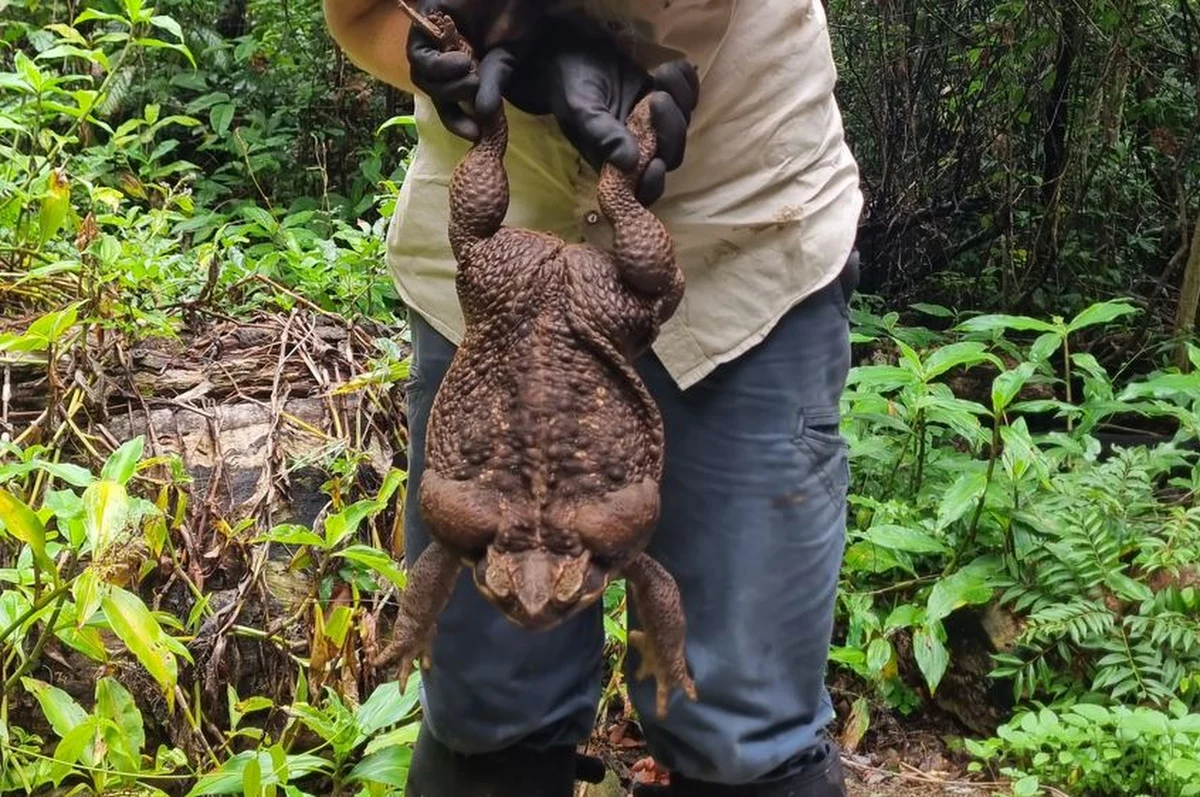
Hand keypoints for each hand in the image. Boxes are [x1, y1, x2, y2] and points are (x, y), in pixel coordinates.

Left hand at [405, 0, 542, 139]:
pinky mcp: (426, 19)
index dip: (456, 120)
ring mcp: (433, 37)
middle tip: (475, 89)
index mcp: (462, 66)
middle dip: (451, 100)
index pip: (448, 101)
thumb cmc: (517, 17)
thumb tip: (484, 117)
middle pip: (431, 90)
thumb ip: (492, 85)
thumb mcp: (505, 59)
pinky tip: (461, 61)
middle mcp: (444, 53)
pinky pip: (418, 55)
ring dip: (445, 85)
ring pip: (421, 76)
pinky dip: (437, 66)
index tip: (474, 134)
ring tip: (470, 71)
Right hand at [504, 18, 699, 205]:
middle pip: (672, 154)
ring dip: (680, 99)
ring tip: (661, 73)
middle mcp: (639, 146)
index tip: (656, 163)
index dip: (654, 183)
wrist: (572, 52)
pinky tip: (672, 67)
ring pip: (683, 123)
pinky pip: (689, 96)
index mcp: (615, 161)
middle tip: (657, 98)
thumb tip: (630, 162)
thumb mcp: (581, 111)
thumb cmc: (571, 85)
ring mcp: (655, 123)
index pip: (642, 189)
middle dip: (671, 128)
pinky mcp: (665, 97)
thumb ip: (603, 136)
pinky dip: (687, 82)